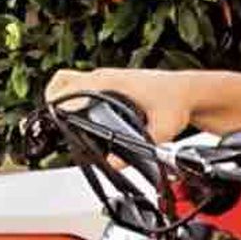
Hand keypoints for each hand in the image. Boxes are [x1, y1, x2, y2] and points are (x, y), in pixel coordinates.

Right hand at [44, 67, 190, 143]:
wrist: (189, 91)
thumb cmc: (177, 102)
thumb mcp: (163, 129)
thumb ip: (142, 145)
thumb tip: (115, 162)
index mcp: (113, 82)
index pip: (71, 87)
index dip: (55, 103)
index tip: (51, 120)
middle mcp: (106, 76)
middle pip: (62, 81)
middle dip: (51, 101)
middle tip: (52, 123)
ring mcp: (107, 77)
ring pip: (69, 81)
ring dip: (59, 98)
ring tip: (59, 121)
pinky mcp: (111, 83)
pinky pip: (81, 85)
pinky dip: (71, 97)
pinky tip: (76, 115)